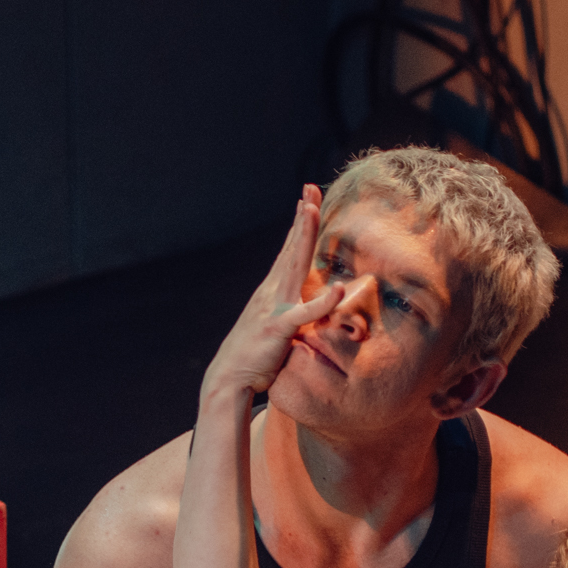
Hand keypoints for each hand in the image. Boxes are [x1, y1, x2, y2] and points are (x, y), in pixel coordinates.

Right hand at [202, 186, 355, 408]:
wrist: (229, 379)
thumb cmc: (255, 357)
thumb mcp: (277, 327)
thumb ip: (293, 312)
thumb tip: (309, 307)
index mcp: (272, 291)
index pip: (289, 251)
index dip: (299, 225)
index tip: (307, 199)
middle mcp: (271, 292)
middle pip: (291, 248)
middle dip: (302, 217)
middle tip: (310, 189)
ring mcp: (273, 307)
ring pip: (293, 266)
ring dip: (304, 238)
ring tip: (313, 211)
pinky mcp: (279, 328)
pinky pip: (304, 313)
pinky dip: (323, 302)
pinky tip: (338, 290)